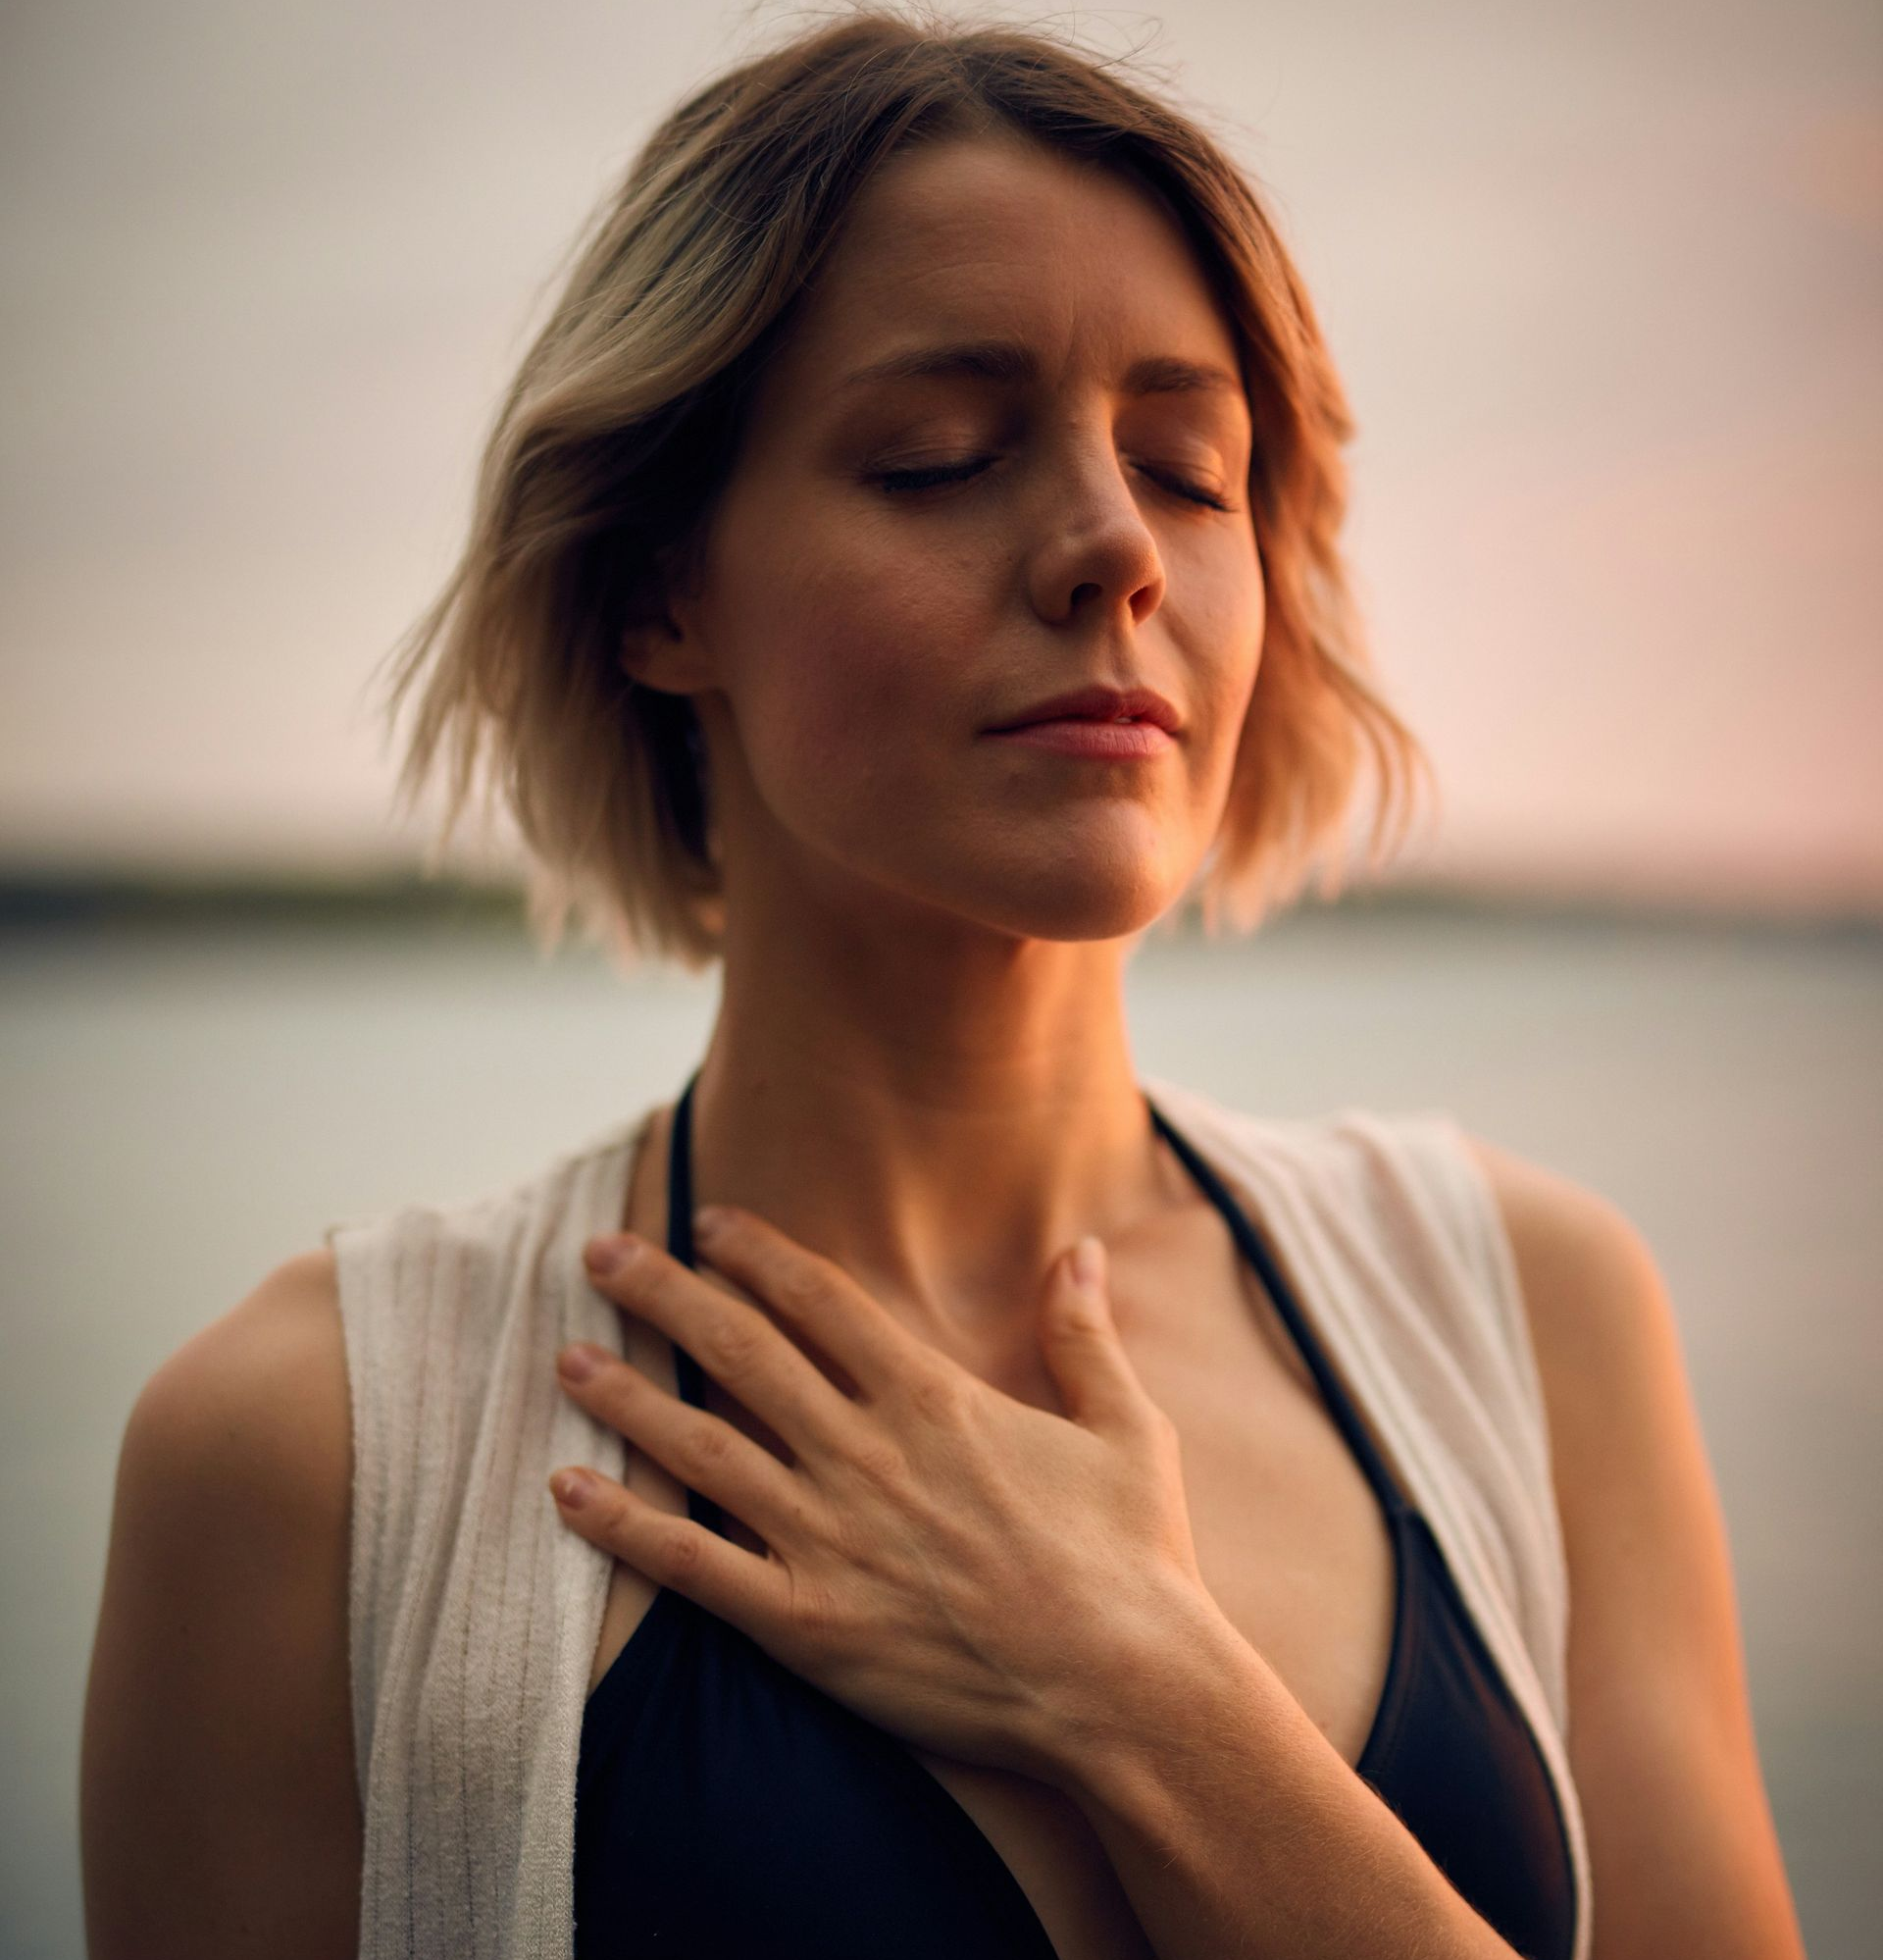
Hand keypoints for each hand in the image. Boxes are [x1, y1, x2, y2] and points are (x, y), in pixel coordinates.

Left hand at [549, 1206, 1213, 1782]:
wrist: (1127, 1689)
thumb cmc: (1134, 1559)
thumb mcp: (1126, 1428)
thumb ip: (1085, 1333)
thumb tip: (1080, 1247)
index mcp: (932, 1400)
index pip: (819, 1300)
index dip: (755, 1253)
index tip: (707, 1221)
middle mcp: (865, 1453)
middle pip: (740, 1349)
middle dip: (664, 1293)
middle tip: (600, 1254)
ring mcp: (828, 1537)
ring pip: (701, 1446)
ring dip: (625, 1396)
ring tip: (565, 1358)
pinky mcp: (806, 1623)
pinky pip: (693, 1566)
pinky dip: (623, 1527)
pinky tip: (566, 1490)